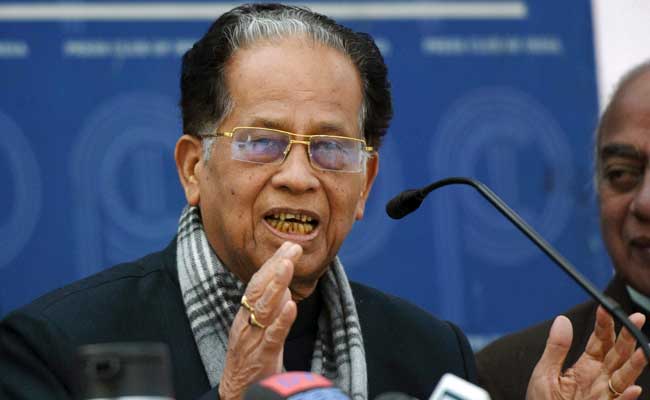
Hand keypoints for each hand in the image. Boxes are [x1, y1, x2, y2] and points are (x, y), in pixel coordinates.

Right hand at [219, 241, 302, 399]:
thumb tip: (285, 288)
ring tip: (288, 266)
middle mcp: (246, 321)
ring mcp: (253, 338)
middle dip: (276, 266)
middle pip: (260, 289)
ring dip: (277, 285)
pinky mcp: (262, 356)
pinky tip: (291, 306)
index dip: (273, 263)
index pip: (258, 282)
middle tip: (292, 247)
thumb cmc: (251, 356)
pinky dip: (282, 320)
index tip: (288, 245)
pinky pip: (273, 336)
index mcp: (245, 313)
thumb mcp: (259, 327)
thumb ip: (271, 308)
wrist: (237, 390)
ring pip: (264, 308)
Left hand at [526, 306, 646, 399]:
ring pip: (623, 378)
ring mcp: (603, 396)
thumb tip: (563, 320)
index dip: (604, 325)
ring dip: (635, 365)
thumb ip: (556, 349)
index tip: (606, 308)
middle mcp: (598, 379)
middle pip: (617, 355)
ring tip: (643, 349)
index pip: (600, 342)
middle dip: (627, 337)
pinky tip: (634, 388)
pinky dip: (627, 398)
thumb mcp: (545, 373)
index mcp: (585, 367)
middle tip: (636, 318)